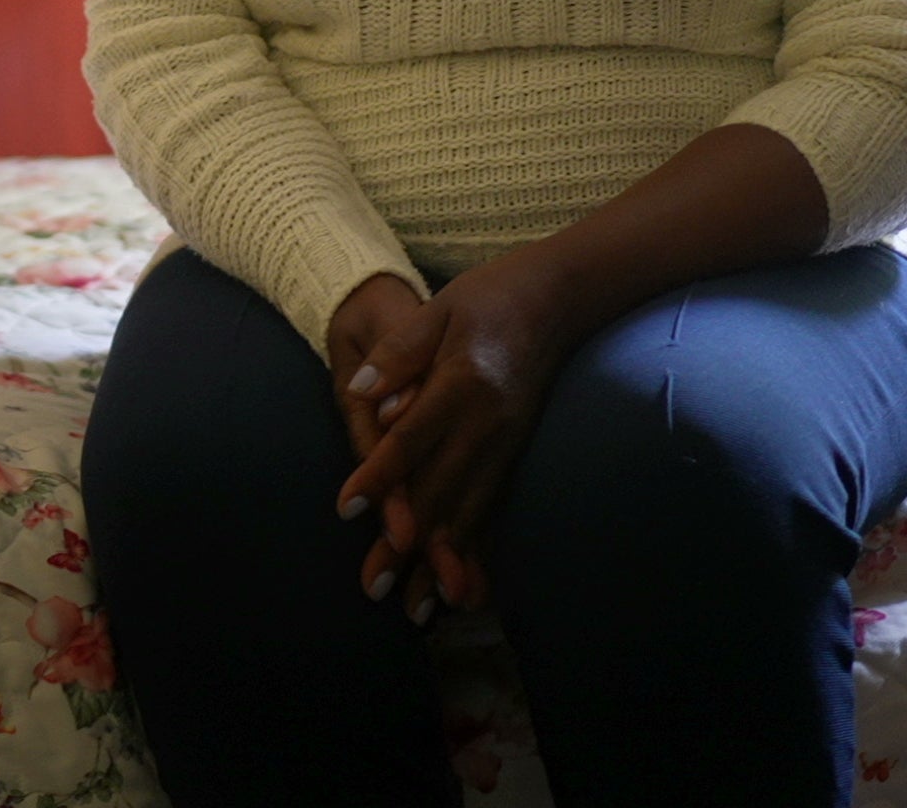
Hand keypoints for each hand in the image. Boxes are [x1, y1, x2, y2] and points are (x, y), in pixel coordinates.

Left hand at [332, 254, 584, 622]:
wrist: (559, 296)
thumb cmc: (489, 296)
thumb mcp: (439, 309)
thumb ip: (399, 353)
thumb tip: (362, 392)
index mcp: (463, 385)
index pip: (411, 439)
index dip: (379, 475)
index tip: (347, 509)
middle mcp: (488, 424)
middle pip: (439, 491)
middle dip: (405, 544)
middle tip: (374, 587)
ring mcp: (507, 443)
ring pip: (468, 512)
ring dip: (440, 562)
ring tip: (417, 609)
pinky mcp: (515, 452)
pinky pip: (493, 509)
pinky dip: (475, 549)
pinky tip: (464, 586)